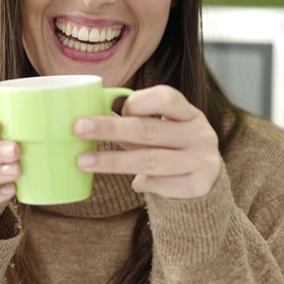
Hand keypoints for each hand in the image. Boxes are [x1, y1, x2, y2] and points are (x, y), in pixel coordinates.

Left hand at [74, 85, 219, 198]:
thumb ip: (132, 121)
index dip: (137, 103)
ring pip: (151, 160)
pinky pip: (162, 185)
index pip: (166, 98)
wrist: (205, 179)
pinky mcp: (199, 185)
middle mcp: (199, 134)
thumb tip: (89, 113)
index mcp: (189, 113)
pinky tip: (135, 183)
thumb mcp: (159, 128)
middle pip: (149, 130)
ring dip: (114, 161)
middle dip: (110, 129)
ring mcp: (201, 160)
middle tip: (78, 128)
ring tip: (84, 161)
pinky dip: (144, 183)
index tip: (117, 109)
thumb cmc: (171, 147)